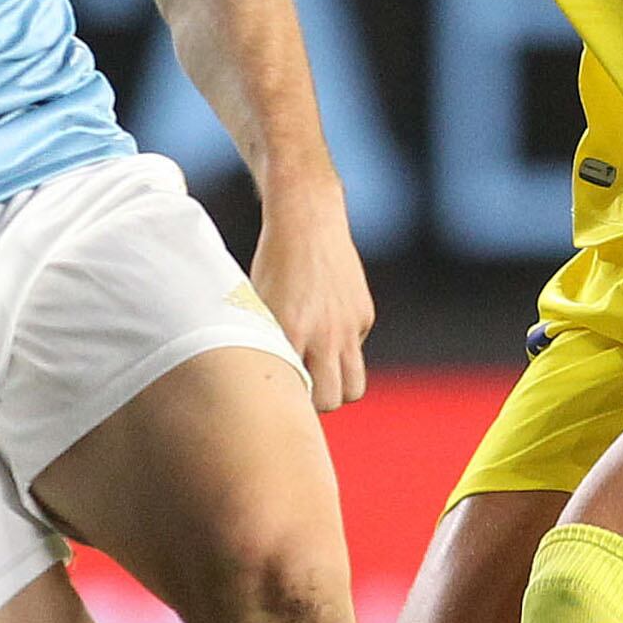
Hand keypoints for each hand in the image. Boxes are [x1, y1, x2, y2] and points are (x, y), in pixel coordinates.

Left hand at [251, 178, 373, 414]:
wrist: (307, 220)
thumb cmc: (272, 264)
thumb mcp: (258, 305)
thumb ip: (265, 344)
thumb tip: (264, 381)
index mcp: (290, 333)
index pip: (296, 394)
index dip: (287, 402)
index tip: (276, 399)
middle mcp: (324, 334)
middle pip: (331, 401)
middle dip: (316, 402)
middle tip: (299, 389)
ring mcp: (349, 327)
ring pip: (354, 386)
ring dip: (338, 386)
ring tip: (318, 374)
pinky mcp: (364, 315)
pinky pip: (357, 349)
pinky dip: (343, 349)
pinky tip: (325, 326)